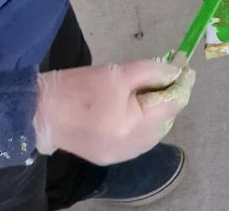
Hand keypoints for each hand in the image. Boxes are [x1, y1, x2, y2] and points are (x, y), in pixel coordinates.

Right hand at [33, 61, 194, 163]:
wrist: (41, 113)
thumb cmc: (79, 88)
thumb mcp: (120, 72)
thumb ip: (153, 72)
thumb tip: (175, 73)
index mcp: (132, 125)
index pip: (171, 105)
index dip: (182, 85)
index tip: (186, 70)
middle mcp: (129, 147)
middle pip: (165, 121)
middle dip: (169, 98)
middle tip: (165, 77)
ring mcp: (120, 156)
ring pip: (154, 133)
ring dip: (158, 112)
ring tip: (149, 91)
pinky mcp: (109, 157)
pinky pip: (139, 141)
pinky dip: (144, 123)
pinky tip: (136, 108)